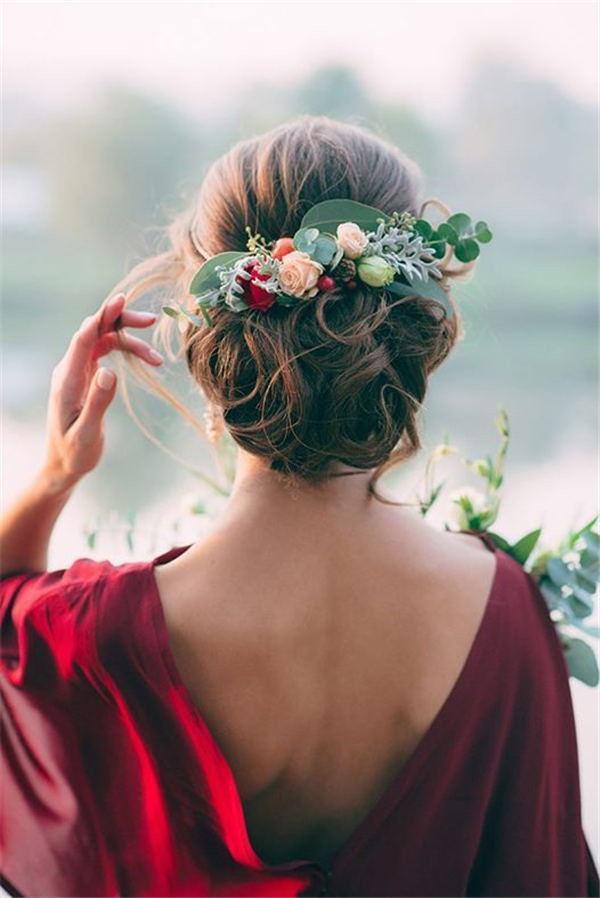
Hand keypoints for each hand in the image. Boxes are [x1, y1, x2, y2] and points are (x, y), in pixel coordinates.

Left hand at [42, 293, 162, 490]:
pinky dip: (127, 351)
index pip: (83, 339)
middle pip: (95, 332)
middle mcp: (70, 370)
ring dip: (130, 341)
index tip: (120, 302)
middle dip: (120, 321)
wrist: (63, 465)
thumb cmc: (74, 453)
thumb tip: (109, 371)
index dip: (101, 318)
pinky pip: (107, 352)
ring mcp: (79, 371)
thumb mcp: (86, 433)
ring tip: (157, 358)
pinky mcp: (88, 376)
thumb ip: (97, 402)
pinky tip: (147, 361)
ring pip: (104, 341)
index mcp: (67, 380)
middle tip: (150, 321)